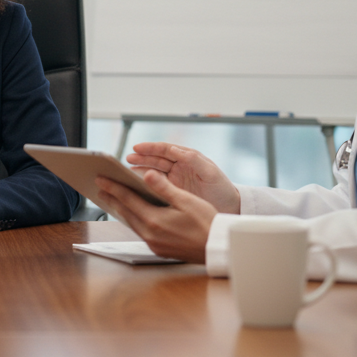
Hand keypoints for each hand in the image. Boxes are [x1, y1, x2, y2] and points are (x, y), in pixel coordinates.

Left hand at [93, 170, 217, 262]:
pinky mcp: (158, 249)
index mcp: (154, 220)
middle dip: (112, 198)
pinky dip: (133, 220)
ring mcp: (153, 244)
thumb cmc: (206, 223)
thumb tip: (147, 174)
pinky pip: (140, 231)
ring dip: (121, 209)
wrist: (217, 248)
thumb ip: (164, 187)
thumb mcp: (187, 200)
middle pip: (125, 212)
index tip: (101, 178)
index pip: (127, 199)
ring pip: (131, 223)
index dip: (113, 187)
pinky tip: (132, 214)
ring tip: (112, 199)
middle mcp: (150, 234)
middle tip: (100, 186)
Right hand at [126, 142, 240, 213]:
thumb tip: (175, 150)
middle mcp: (179, 167)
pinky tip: (136, 184)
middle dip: (141, 157)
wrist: (229, 209)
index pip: (166, 149)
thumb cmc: (222, 188)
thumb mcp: (210, 172)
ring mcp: (174, 180)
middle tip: (129, 158)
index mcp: (188, 158)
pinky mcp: (172, 192)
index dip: (151, 148)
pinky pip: (156, 185)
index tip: (138, 147)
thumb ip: (193, 160)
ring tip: (127, 170)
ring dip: (141, 169)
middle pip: (156, 159)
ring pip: (153, 171)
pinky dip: (145, 183)